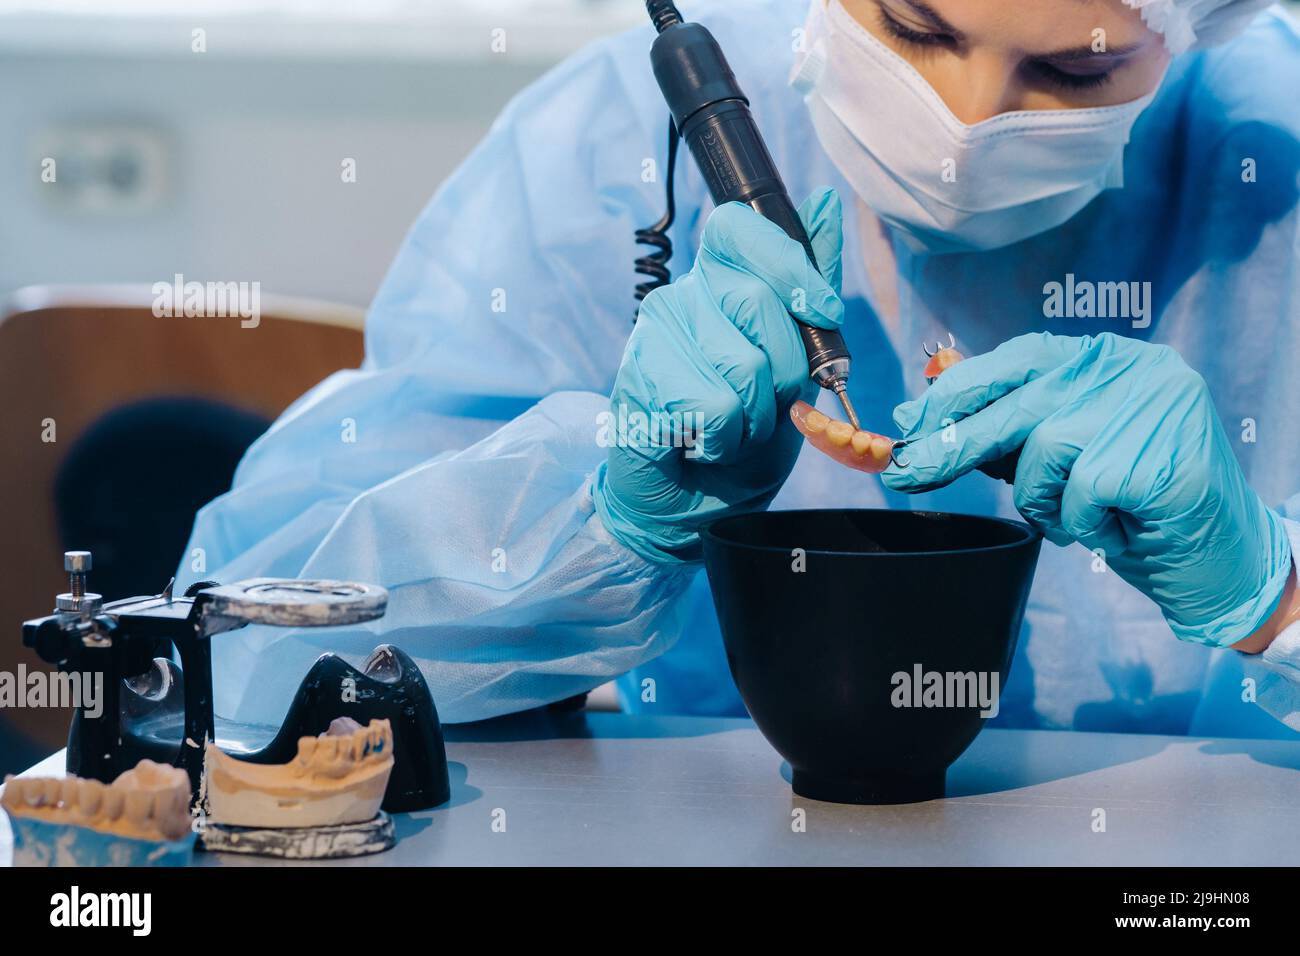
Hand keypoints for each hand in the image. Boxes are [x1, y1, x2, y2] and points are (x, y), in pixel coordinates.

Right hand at [593, 188, 843, 562]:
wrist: (693, 503)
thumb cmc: (742, 434)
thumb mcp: (796, 364)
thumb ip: (810, 288)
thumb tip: (828, 202)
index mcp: (719, 281)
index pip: (743, 227)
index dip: (790, 267)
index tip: (822, 316)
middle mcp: (681, 296)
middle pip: (758, 303)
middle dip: (786, 374)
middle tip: (763, 406)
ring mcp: (653, 337)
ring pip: (743, 365)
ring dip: (755, 418)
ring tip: (730, 429)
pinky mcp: (638, 381)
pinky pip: (714, 407)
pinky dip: (724, 440)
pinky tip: (700, 442)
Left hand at [883, 332, 1293, 646]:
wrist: (1222, 561)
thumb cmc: (1136, 505)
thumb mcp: (1069, 453)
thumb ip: (1014, 422)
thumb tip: (930, 405)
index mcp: (1108, 357)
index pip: (1015, 361)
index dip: (957, 394)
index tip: (911, 424)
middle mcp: (1133, 369)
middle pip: (1014, 405)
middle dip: (951, 446)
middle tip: (907, 475)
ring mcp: (1150, 409)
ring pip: (1041, 455)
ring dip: (1046, 502)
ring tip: (1084, 515)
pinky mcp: (1156, 458)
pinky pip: (1076, 498)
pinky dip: (1084, 526)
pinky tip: (1119, 526)